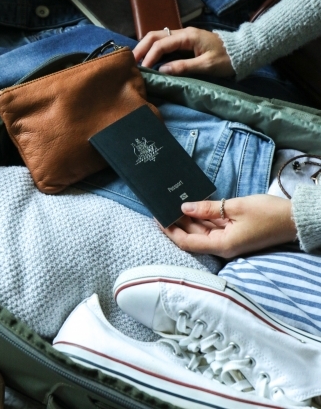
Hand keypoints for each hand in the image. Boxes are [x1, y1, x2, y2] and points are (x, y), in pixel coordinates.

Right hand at [133, 27, 234, 77]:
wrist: (240, 51)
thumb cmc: (226, 59)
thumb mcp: (206, 66)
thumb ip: (184, 67)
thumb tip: (162, 70)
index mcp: (188, 37)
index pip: (162, 44)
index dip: (150, 56)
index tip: (144, 69)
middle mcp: (183, 33)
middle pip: (155, 35)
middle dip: (142, 48)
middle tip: (131, 61)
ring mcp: (184, 36)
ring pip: (158, 37)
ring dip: (146, 47)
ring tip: (137, 60)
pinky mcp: (185, 42)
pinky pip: (165, 42)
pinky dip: (154, 49)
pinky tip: (149, 58)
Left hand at [160, 195, 296, 258]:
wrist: (293, 219)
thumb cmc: (268, 214)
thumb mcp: (235, 207)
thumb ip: (208, 208)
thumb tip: (184, 207)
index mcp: (222, 245)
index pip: (186, 242)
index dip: (170, 231)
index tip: (157, 217)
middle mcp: (222, 246)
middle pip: (192, 237)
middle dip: (176, 223)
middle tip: (162, 206)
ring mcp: (228, 241)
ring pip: (201, 232)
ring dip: (188, 220)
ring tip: (172, 204)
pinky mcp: (233, 234)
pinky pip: (212, 227)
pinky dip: (202, 218)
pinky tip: (192, 206)